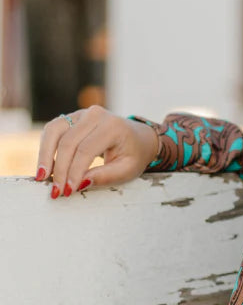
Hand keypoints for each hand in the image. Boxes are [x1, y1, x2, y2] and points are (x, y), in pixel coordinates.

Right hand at [33, 105, 158, 196]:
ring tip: (42, 178)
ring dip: (45, 156)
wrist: (138, 137)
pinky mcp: (71, 117)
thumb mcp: (128, 169)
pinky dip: (45, 148)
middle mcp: (95, 114)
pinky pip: (52, 130)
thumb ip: (105, 176)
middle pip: (68, 141)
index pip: (86, 150)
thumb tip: (80, 183)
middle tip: (55, 191)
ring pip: (54, 131)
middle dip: (59, 169)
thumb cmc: (133, 154)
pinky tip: (45, 167)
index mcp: (113, 126)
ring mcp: (81, 113)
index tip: (68, 191)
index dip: (74, 172)